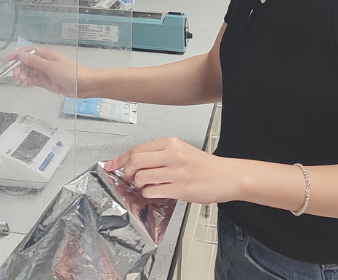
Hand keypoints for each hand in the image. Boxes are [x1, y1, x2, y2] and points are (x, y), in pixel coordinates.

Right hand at [2, 46, 88, 97]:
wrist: (84, 85)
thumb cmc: (71, 73)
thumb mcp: (51, 67)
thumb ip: (36, 62)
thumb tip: (22, 55)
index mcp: (46, 55)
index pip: (27, 52)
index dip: (16, 55)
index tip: (6, 60)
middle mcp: (44, 62)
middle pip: (26, 63)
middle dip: (19, 67)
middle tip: (15, 75)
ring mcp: (44, 72)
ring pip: (28, 72)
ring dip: (22, 75)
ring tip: (20, 80)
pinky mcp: (46, 81)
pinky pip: (33, 80)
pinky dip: (27, 82)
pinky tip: (23, 84)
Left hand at [104, 137, 236, 203]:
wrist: (227, 176)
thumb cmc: (204, 165)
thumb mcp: (181, 151)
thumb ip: (159, 154)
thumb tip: (134, 161)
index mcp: (171, 143)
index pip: (137, 149)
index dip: (120, 159)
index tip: (111, 165)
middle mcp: (172, 155)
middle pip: (135, 161)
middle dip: (126, 171)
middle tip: (128, 177)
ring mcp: (176, 172)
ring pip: (141, 177)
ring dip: (138, 184)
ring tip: (145, 186)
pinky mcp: (180, 189)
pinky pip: (152, 192)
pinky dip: (148, 194)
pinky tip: (154, 192)